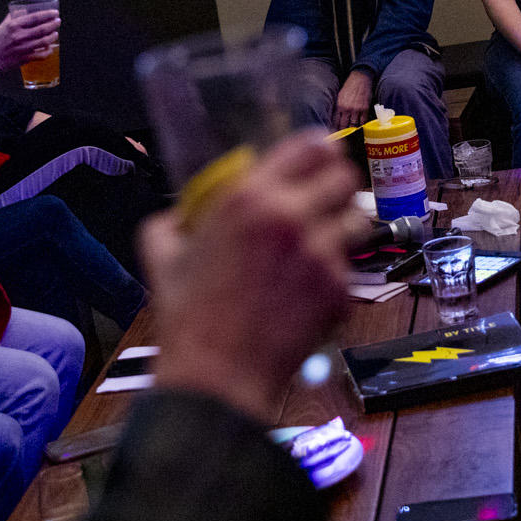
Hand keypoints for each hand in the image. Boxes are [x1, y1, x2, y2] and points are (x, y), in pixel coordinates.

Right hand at [0, 8, 58, 75]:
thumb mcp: (3, 26)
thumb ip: (14, 17)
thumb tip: (24, 10)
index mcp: (14, 26)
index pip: (35, 17)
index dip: (47, 14)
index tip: (55, 13)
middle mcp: (19, 36)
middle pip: (42, 29)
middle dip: (53, 24)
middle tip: (58, 21)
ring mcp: (23, 48)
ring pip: (44, 42)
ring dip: (53, 37)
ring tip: (56, 33)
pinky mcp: (25, 58)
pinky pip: (41, 55)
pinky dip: (48, 51)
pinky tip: (50, 48)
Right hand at [142, 132, 362, 421]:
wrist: (218, 376)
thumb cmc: (186, 316)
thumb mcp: (161, 252)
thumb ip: (175, 218)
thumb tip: (184, 211)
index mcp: (248, 197)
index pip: (312, 145)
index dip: (318, 151)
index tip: (316, 161)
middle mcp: (291, 217)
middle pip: (345, 175)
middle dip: (336, 186)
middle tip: (324, 202)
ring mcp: (321, 255)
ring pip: (358, 219)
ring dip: (343, 227)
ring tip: (323, 243)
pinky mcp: (339, 290)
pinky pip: (349, 267)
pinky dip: (333, 274)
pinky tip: (307, 290)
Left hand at [333, 71, 373, 129]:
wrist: (360, 79)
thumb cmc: (348, 87)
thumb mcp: (339, 96)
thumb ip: (337, 108)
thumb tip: (334, 119)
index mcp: (339, 106)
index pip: (335, 122)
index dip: (334, 129)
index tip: (334, 134)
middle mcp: (347, 109)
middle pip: (344, 126)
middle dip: (342, 132)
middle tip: (342, 137)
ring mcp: (357, 110)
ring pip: (353, 125)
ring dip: (352, 130)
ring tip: (350, 134)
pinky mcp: (365, 109)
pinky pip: (363, 121)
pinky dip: (361, 126)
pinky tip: (359, 128)